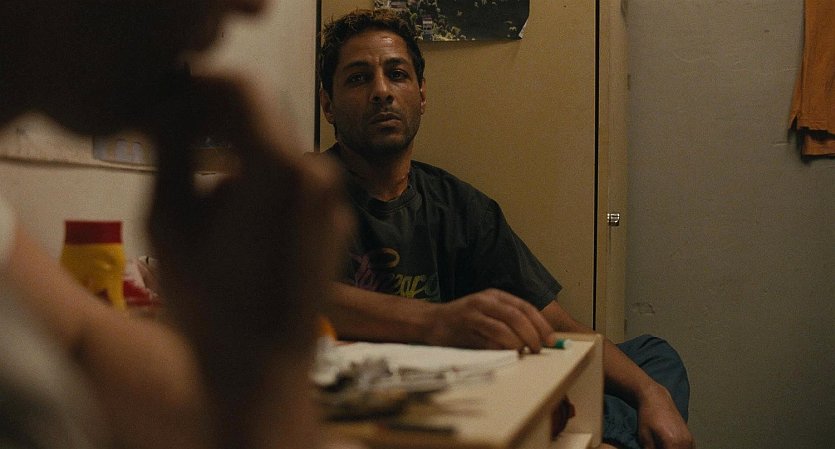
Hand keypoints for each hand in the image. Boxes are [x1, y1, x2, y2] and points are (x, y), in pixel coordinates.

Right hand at [143, 76, 351, 445]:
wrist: (263, 367)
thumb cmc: (207, 300)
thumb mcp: (169, 218)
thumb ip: (171, 147)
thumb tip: (166, 103)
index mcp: (281, 168)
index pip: (244, 90)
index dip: (201, 85)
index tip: (168, 98)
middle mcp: (320, 175)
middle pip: (265, 118)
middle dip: (217, 117)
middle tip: (173, 132)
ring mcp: (336, 202)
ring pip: (280, 153)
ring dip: (240, 152)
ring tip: (199, 179)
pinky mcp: (339, 224)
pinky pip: (298, 185)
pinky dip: (266, 181)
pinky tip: (236, 215)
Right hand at [423, 288, 554, 351]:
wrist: (431, 321)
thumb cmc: (464, 320)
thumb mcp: (488, 310)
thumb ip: (508, 319)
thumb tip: (537, 337)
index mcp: (494, 295)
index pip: (524, 307)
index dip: (540, 324)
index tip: (551, 340)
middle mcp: (484, 301)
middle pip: (515, 316)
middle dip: (532, 335)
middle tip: (538, 349)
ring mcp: (472, 315)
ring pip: (502, 329)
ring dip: (517, 343)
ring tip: (522, 353)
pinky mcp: (463, 331)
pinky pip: (486, 342)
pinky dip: (500, 350)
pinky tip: (504, 355)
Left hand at [637, 384, 694, 448]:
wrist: (656, 399)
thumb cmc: (648, 416)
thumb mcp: (644, 437)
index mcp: (672, 442)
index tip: (657, 448)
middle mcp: (684, 441)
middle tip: (659, 446)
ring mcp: (689, 439)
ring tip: (664, 444)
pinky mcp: (690, 437)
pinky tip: (672, 446)